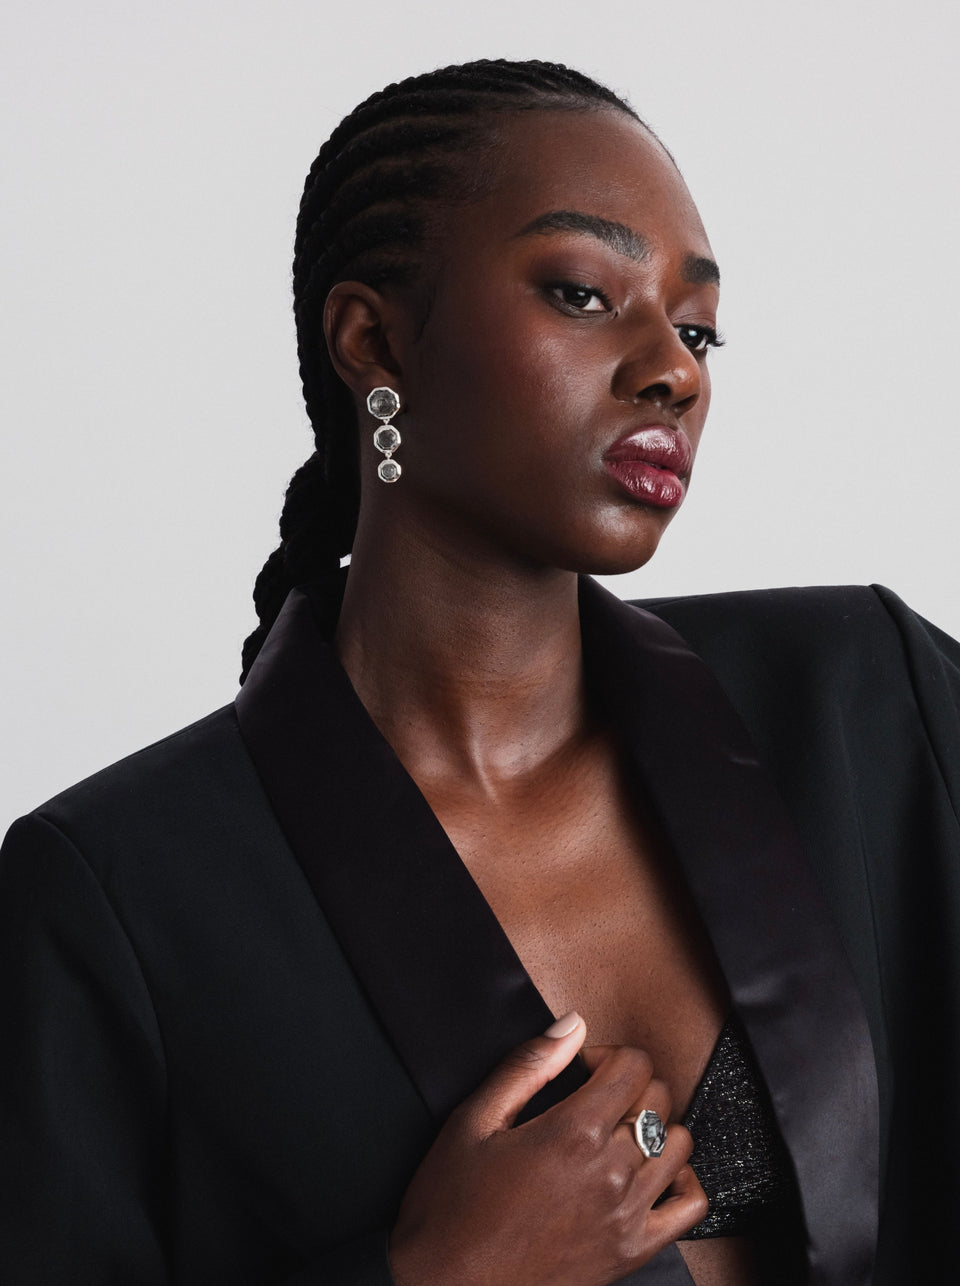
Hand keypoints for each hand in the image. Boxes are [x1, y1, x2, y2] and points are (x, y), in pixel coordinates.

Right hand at [388, 1012, 706, 1285]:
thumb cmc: (451, 1207)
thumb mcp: (474, 1120)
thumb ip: (528, 1065)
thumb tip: (572, 1025)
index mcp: (573, 1132)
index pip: (633, 1065)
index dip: (606, 1054)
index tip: (580, 1068)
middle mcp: (610, 1172)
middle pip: (657, 1098)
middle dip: (627, 1084)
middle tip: (591, 1096)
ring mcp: (626, 1215)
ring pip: (678, 1144)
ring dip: (653, 1127)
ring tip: (615, 1132)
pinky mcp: (631, 1252)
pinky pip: (690, 1205)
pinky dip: (681, 1180)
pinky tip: (648, 1172)